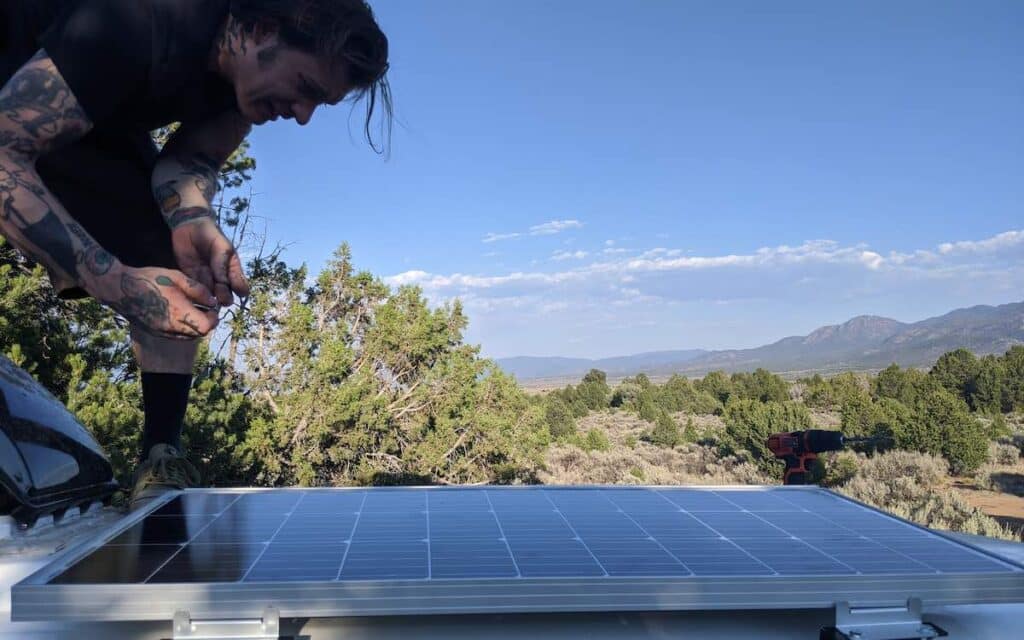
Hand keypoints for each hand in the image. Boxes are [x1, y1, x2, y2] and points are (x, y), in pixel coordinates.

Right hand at [89, 264, 220, 338]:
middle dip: (206, 321)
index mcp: (179, 313)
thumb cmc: (149, 279)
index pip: (207, 326)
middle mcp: (171, 327)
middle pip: (200, 333)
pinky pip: (176, 336)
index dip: (213, 317)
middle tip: (204, 308)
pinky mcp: (155, 333)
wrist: (119, 288)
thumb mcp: (177, 277)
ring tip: (191, 309)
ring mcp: (162, 332)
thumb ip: (198, 290)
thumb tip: (213, 301)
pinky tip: (179, 313)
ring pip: (189, 336)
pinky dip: (183, 328)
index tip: (211, 306)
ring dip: (195, 325)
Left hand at [170, 218, 249, 305]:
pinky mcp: (191, 278)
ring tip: (206, 300)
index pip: (241, 286)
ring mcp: (206, 279)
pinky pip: (194, 290)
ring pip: (210, 296)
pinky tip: (194, 296)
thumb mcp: (221, 247)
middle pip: (226, 295)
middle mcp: (221, 277)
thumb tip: (225, 284)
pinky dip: (194, 295)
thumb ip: (222, 265)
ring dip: (209, 300)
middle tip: (219, 297)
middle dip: (224, 298)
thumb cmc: (210, 234)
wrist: (189, 225)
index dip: (240, 291)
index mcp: (232, 269)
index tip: (236, 292)